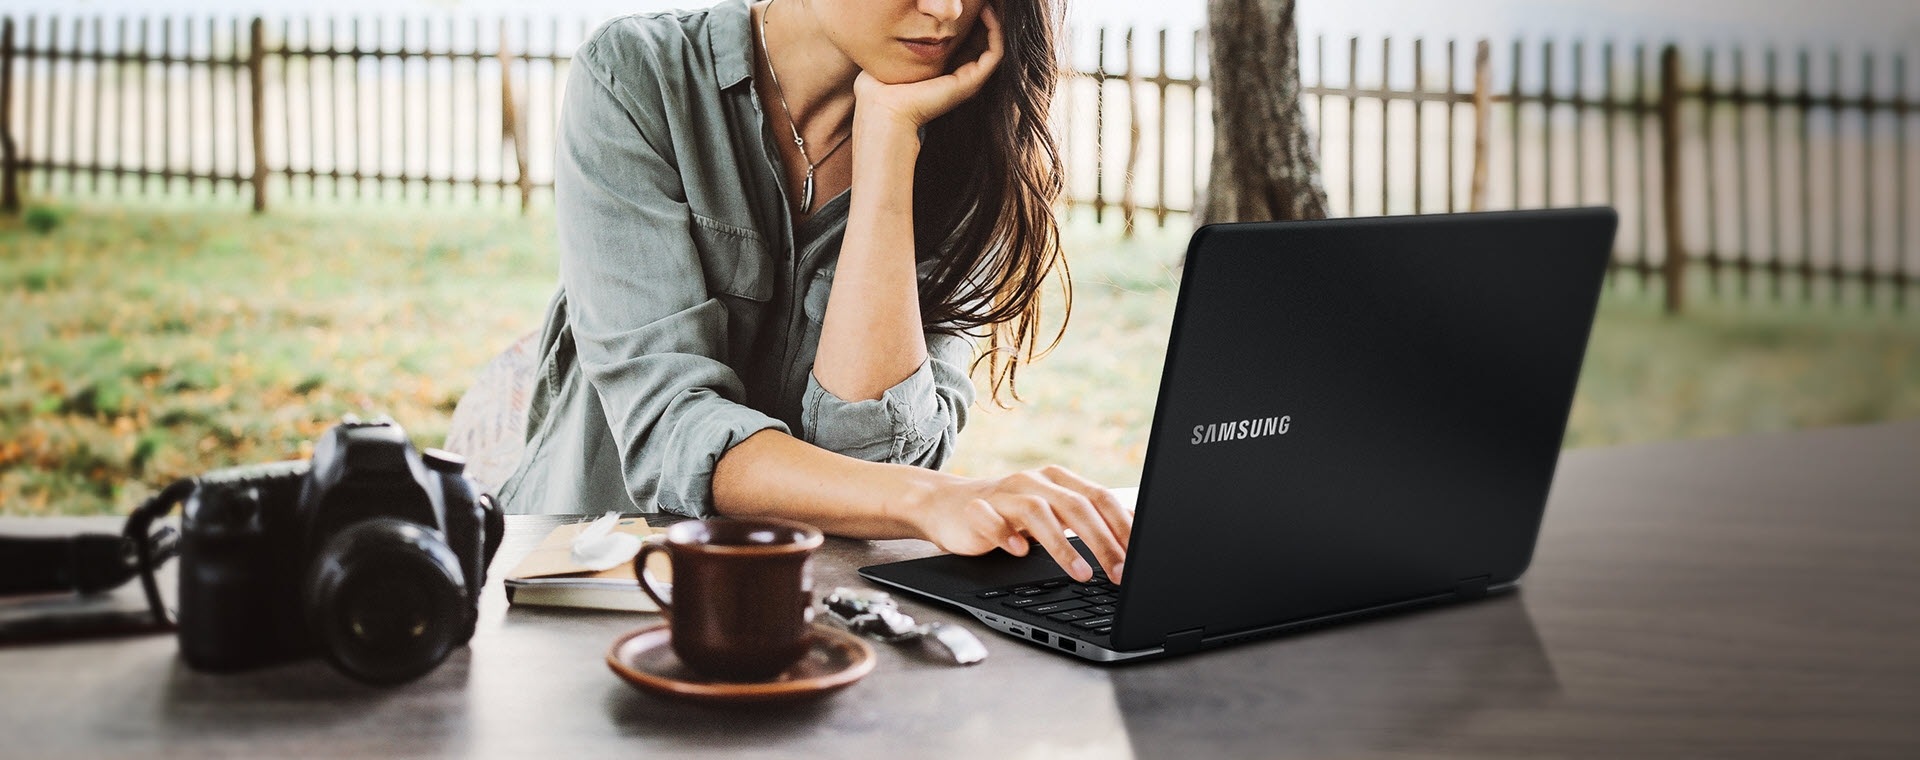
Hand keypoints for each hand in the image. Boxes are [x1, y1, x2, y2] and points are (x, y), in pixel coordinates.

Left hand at [853, 3, 1004, 130]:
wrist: (885, 108)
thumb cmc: (880, 87)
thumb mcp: (894, 55)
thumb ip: (901, 41)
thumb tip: (897, 20)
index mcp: (942, 72)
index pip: (964, 42)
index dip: (968, 20)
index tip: (965, 3)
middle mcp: (959, 77)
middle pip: (981, 42)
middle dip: (983, 18)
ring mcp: (968, 81)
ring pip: (993, 45)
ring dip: (993, 21)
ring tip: (987, 2)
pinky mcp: (971, 82)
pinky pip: (995, 53)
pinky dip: (995, 31)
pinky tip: (986, 12)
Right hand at [910, 465, 1132, 583]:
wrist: (947, 506)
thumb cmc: (1008, 515)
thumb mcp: (1052, 514)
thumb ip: (1087, 519)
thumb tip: (1132, 533)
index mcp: (1059, 480)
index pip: (1101, 498)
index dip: (1124, 526)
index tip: (1141, 556)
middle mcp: (1035, 481)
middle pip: (1076, 506)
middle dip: (1102, 542)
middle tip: (1120, 573)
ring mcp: (1004, 493)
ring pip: (1039, 512)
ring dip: (1063, 546)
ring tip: (1081, 574)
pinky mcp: (976, 509)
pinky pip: (992, 518)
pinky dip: (1007, 534)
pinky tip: (1020, 552)